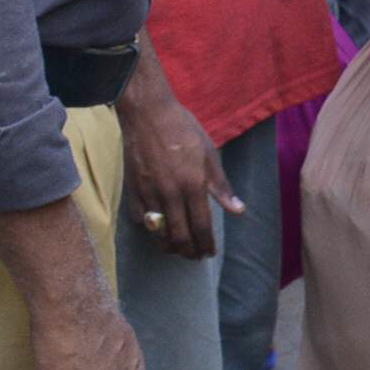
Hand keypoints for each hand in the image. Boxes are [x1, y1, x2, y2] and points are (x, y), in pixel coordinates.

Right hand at [117, 63, 241, 261]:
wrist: (147, 113)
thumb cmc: (183, 129)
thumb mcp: (209, 153)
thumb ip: (221, 186)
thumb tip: (238, 210)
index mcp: (193, 185)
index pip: (201, 227)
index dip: (206, 244)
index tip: (210, 253)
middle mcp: (170, 194)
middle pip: (179, 236)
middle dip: (189, 252)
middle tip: (195, 256)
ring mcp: (148, 193)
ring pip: (158, 233)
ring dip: (169, 246)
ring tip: (178, 249)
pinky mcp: (132, 190)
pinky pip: (140, 220)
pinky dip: (150, 230)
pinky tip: (157, 230)